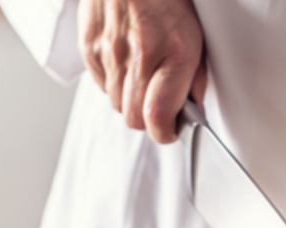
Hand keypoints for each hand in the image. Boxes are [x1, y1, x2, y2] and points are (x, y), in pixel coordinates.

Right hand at [78, 0, 205, 142]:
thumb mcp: (196, 37)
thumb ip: (196, 78)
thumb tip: (194, 109)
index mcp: (171, 53)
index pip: (157, 118)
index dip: (165, 133)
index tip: (172, 130)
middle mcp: (138, 55)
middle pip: (135, 118)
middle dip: (149, 119)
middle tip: (160, 105)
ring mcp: (110, 51)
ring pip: (117, 104)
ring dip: (131, 99)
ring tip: (143, 76)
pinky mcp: (89, 46)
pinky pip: (101, 85)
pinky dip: (114, 82)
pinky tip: (125, 63)